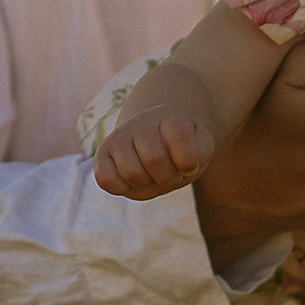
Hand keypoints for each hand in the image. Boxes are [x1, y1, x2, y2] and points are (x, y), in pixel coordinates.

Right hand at [93, 109, 213, 198]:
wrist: (160, 146)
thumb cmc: (184, 151)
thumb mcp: (202, 149)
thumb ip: (199, 152)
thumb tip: (182, 163)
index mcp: (170, 116)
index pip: (179, 134)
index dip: (188, 161)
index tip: (190, 164)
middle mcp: (142, 121)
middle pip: (154, 160)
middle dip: (168, 176)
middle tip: (171, 172)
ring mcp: (119, 137)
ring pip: (131, 172)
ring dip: (147, 183)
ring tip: (153, 175)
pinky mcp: (102, 155)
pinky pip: (105, 179)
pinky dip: (122, 188)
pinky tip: (133, 180)